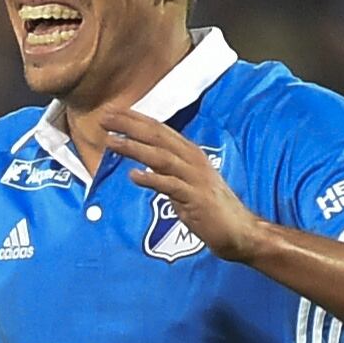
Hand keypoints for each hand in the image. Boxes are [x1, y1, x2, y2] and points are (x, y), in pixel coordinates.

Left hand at [97, 107, 263, 261]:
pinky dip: (152, 179)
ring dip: (135, 148)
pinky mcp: (195, 198)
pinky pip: (170, 186)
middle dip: (130, 125)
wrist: (239, 231)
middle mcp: (193, 160)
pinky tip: (134, 175)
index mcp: (189, 153)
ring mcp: (195, 178)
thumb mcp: (184, 181)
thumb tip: (143, 163)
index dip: (135, 119)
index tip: (111, 111)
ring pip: (161, 157)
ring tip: (111, 142)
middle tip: (104, 117)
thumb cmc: (209, 207)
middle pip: (158, 137)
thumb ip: (166, 169)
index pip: (159, 130)